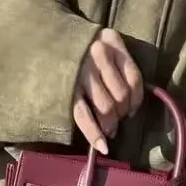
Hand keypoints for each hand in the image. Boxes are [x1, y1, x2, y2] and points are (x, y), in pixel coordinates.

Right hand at [73, 29, 142, 154]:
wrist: (48, 38)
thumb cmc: (83, 45)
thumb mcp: (107, 42)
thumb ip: (121, 63)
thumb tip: (133, 104)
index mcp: (110, 41)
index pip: (134, 77)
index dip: (136, 99)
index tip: (132, 109)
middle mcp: (97, 54)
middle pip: (121, 95)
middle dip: (122, 112)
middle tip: (118, 118)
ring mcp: (80, 72)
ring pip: (106, 107)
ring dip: (111, 124)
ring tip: (109, 128)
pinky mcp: (66, 89)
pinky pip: (84, 116)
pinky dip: (94, 134)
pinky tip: (102, 146)